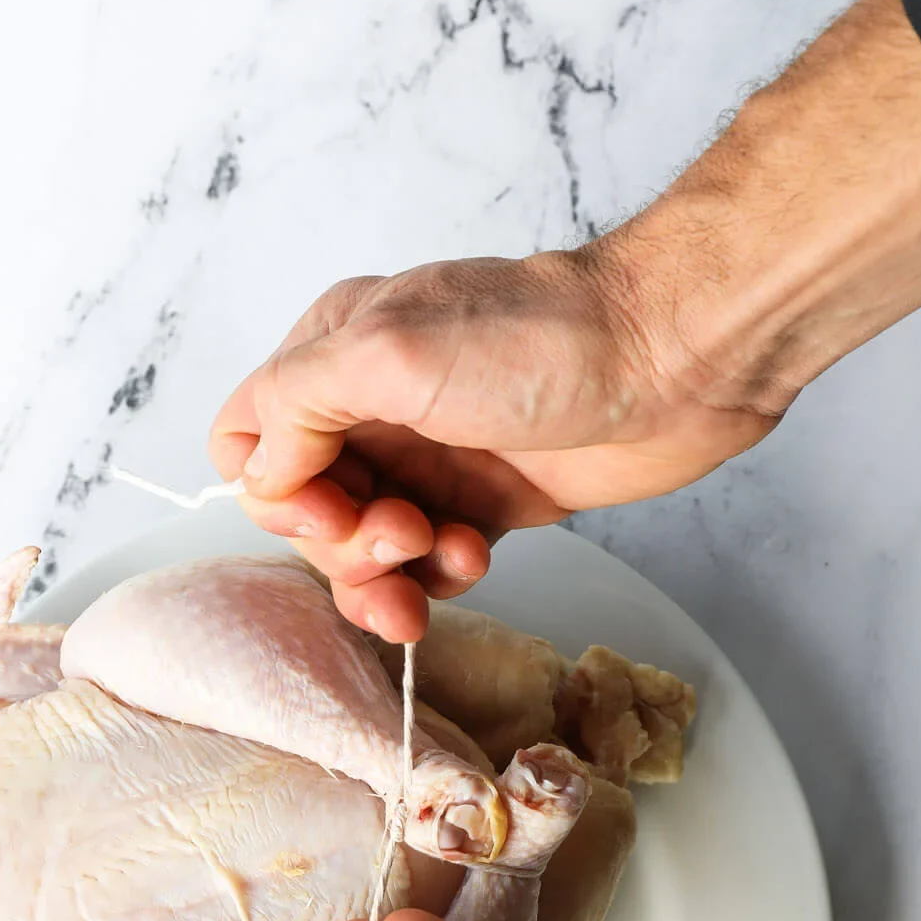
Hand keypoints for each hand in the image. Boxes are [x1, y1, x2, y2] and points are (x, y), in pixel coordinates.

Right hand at [209, 250, 779, 639]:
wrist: (672, 361)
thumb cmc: (539, 341)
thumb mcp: (385, 350)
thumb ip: (295, 405)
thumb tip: (261, 477)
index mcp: (333, 351)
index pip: (248, 443)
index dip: (276, 493)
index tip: (333, 508)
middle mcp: (372, 405)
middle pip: (305, 511)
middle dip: (343, 543)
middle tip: (403, 535)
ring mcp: (428, 455)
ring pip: (364, 548)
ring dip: (388, 574)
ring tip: (442, 558)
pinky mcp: (482, 500)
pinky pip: (424, 565)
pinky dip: (437, 579)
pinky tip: (476, 558)